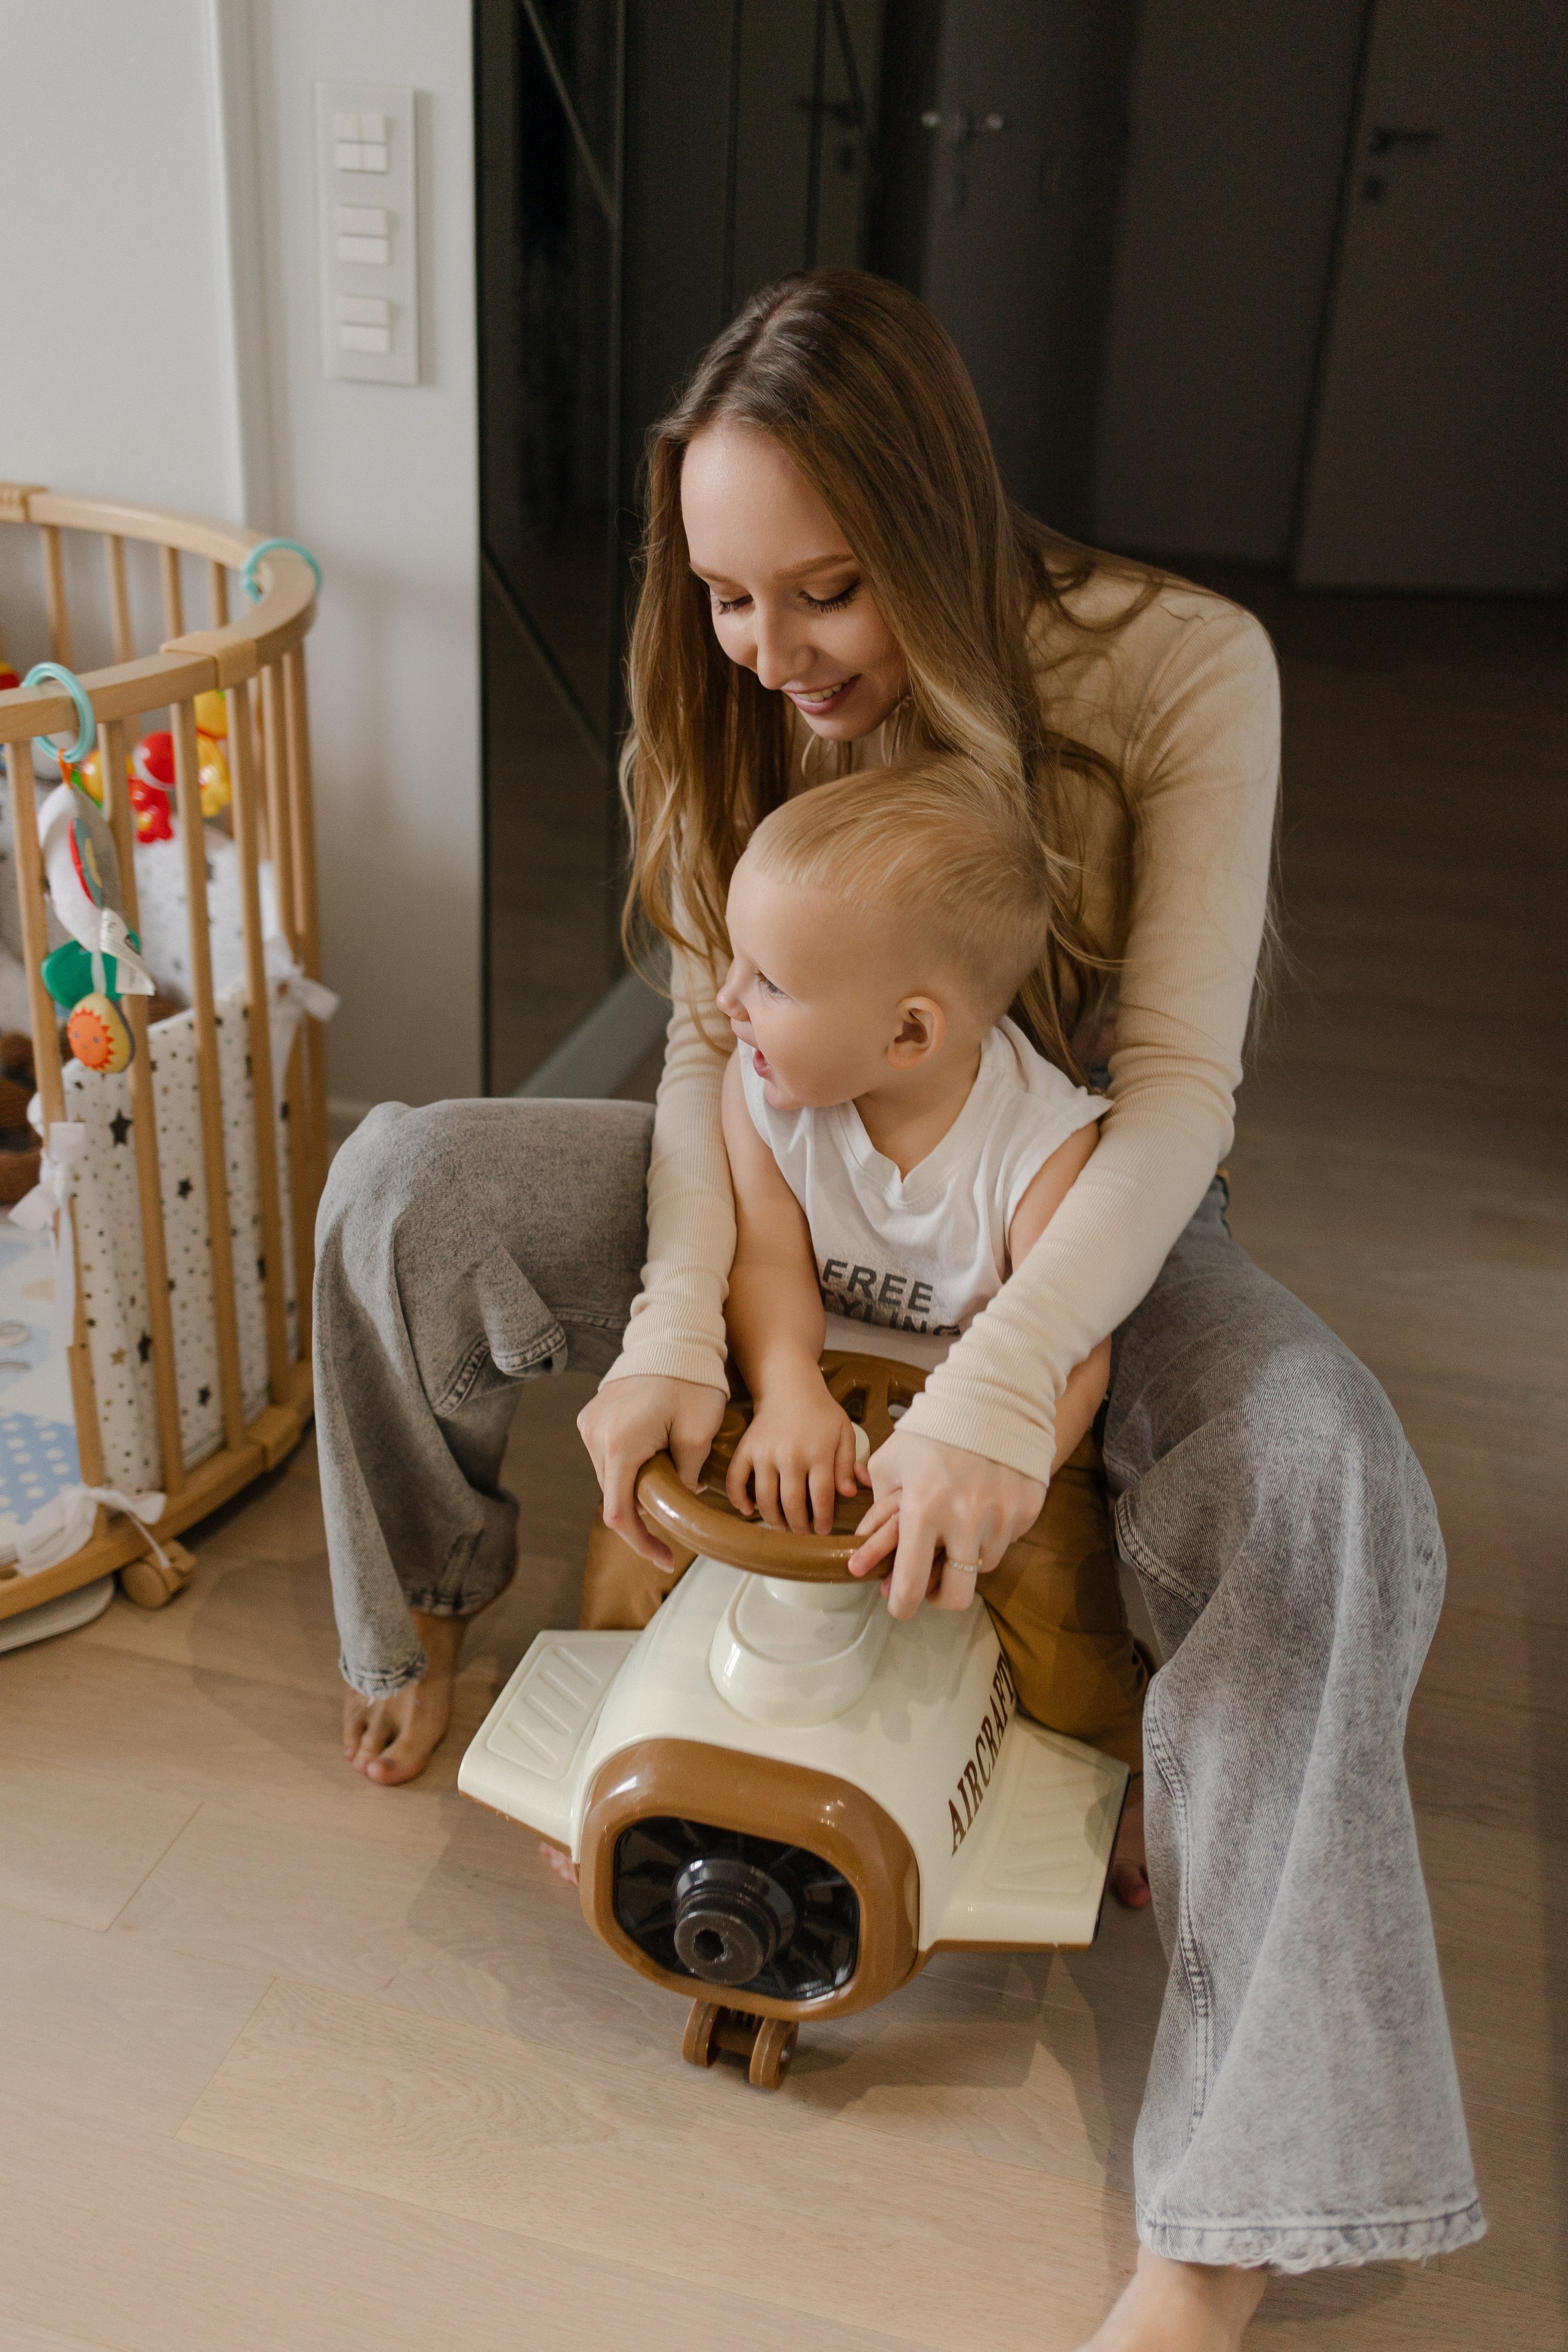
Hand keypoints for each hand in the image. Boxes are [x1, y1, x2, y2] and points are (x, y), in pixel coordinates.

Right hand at [577, 1374, 727, 1568]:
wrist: (673, 1335)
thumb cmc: (691, 1380)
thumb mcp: (700, 1433)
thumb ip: (688, 1474)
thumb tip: (683, 1493)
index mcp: (619, 1444)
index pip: (620, 1514)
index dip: (641, 1543)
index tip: (665, 1559)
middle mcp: (594, 1435)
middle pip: (614, 1495)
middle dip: (643, 1511)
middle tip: (677, 1517)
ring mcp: (589, 1423)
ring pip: (610, 1476)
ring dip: (635, 1486)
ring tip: (670, 1475)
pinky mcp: (592, 1415)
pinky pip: (607, 1455)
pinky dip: (628, 1466)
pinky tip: (654, 1458)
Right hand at [726, 1367, 862, 1534]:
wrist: (789, 1387)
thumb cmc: (821, 1412)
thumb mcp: (845, 1433)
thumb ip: (848, 1464)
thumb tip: (850, 1493)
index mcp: (818, 1453)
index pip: (822, 1497)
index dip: (823, 1519)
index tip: (824, 1530)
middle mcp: (790, 1455)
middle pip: (792, 1504)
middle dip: (799, 1526)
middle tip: (803, 1532)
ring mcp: (764, 1453)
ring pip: (765, 1498)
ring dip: (773, 1519)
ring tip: (782, 1526)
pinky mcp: (746, 1449)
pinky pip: (736, 1480)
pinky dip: (739, 1499)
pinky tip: (748, 1510)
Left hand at [847, 1430, 1045, 1619]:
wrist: (994, 1397)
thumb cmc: (934, 1428)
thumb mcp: (893, 1461)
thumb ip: (879, 1506)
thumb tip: (866, 1546)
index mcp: (924, 1508)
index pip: (911, 1582)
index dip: (902, 1605)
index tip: (899, 1605)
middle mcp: (966, 1519)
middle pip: (956, 1596)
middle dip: (939, 1598)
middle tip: (929, 1584)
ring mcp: (1002, 1517)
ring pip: (983, 1568)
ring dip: (966, 1559)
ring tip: (955, 1531)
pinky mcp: (1027, 1510)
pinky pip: (1006, 1541)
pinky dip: (991, 1535)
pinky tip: (981, 1509)